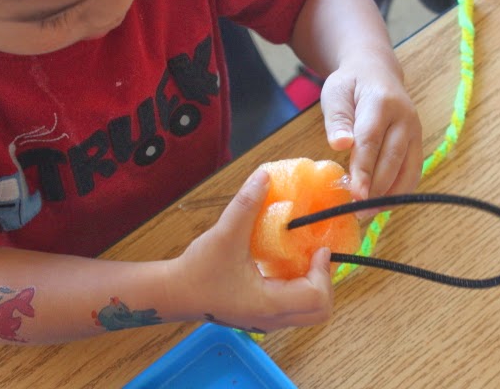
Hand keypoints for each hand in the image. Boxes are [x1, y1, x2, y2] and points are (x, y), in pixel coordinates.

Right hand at [167, 169, 333, 332]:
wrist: (174, 293)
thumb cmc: (197, 271)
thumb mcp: (224, 234)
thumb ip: (247, 204)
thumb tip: (264, 176)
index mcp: (268, 304)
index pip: (316, 297)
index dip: (323, 271)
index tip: (319, 248)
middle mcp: (272, 319)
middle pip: (320, 311)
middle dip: (325, 282)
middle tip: (315, 256)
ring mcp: (267, 322)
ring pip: (308, 312)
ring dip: (313, 286)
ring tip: (304, 259)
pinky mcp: (260, 317)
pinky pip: (293, 308)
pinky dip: (299, 289)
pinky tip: (286, 266)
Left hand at [320, 47, 422, 200]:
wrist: (376, 72)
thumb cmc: (351, 84)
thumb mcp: (335, 93)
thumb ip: (337, 119)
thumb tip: (340, 144)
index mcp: (382, 102)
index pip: (371, 141)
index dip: (364, 170)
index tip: (355, 194)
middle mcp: (405, 118)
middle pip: (391, 159)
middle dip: (375, 188)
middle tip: (358, 211)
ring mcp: (415, 131)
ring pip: (407, 169)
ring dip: (390, 195)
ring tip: (369, 213)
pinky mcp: (417, 143)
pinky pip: (413, 171)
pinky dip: (400, 191)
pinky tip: (384, 204)